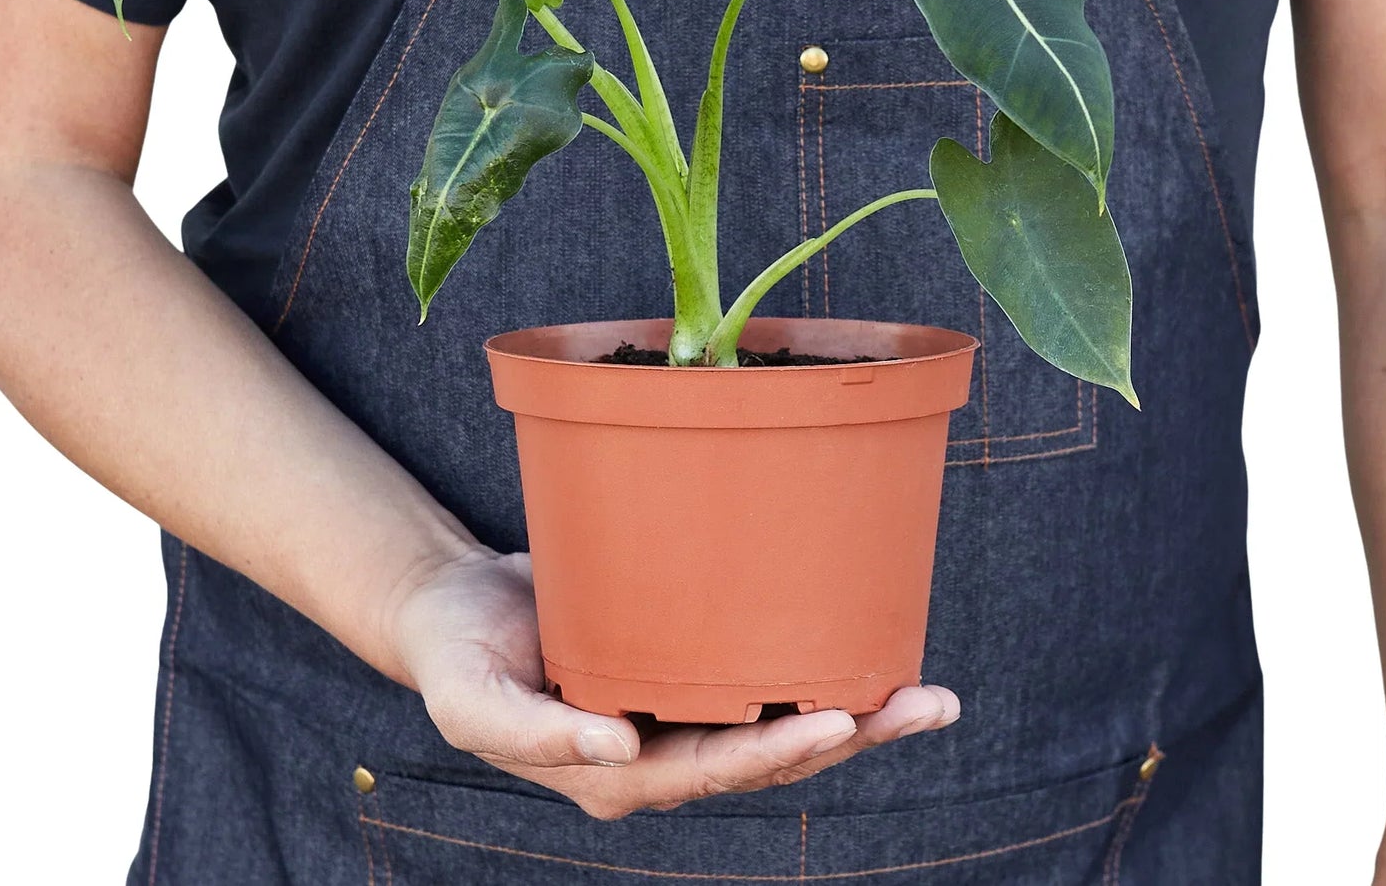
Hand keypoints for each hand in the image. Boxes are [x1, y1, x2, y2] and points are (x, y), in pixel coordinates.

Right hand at [389, 545, 959, 818]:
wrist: (455, 611)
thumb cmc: (458, 655)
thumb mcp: (471, 699)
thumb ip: (532, 732)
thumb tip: (618, 751)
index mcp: (615, 774)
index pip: (713, 772)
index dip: (777, 751)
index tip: (838, 720)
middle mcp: (661, 754)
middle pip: (770, 759)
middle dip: (851, 736)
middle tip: (926, 704)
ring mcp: (678, 715)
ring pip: (780, 727)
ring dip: (858, 716)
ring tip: (930, 696)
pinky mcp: (684, 668)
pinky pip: (758, 679)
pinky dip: (814, 670)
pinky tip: (866, 652)